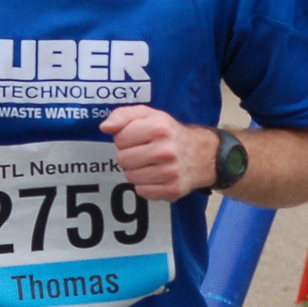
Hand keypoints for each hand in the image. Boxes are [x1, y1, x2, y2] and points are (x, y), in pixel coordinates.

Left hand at [99, 105, 216, 201]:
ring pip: (130, 177)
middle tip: (143, 152)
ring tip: (150, 163)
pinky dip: (145, 185)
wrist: (202, 154)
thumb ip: (123, 115)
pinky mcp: (172, 190)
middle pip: (123, 160)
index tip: (137, 138)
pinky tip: (156, 176)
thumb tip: (105, 127)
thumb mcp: (148, 115)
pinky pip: (142, 191)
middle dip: (129, 155)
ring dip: (136, 171)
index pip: (120, 139)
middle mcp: (166, 150)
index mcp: (159, 128)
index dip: (125, 138)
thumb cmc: (169, 133)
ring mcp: (170, 172)